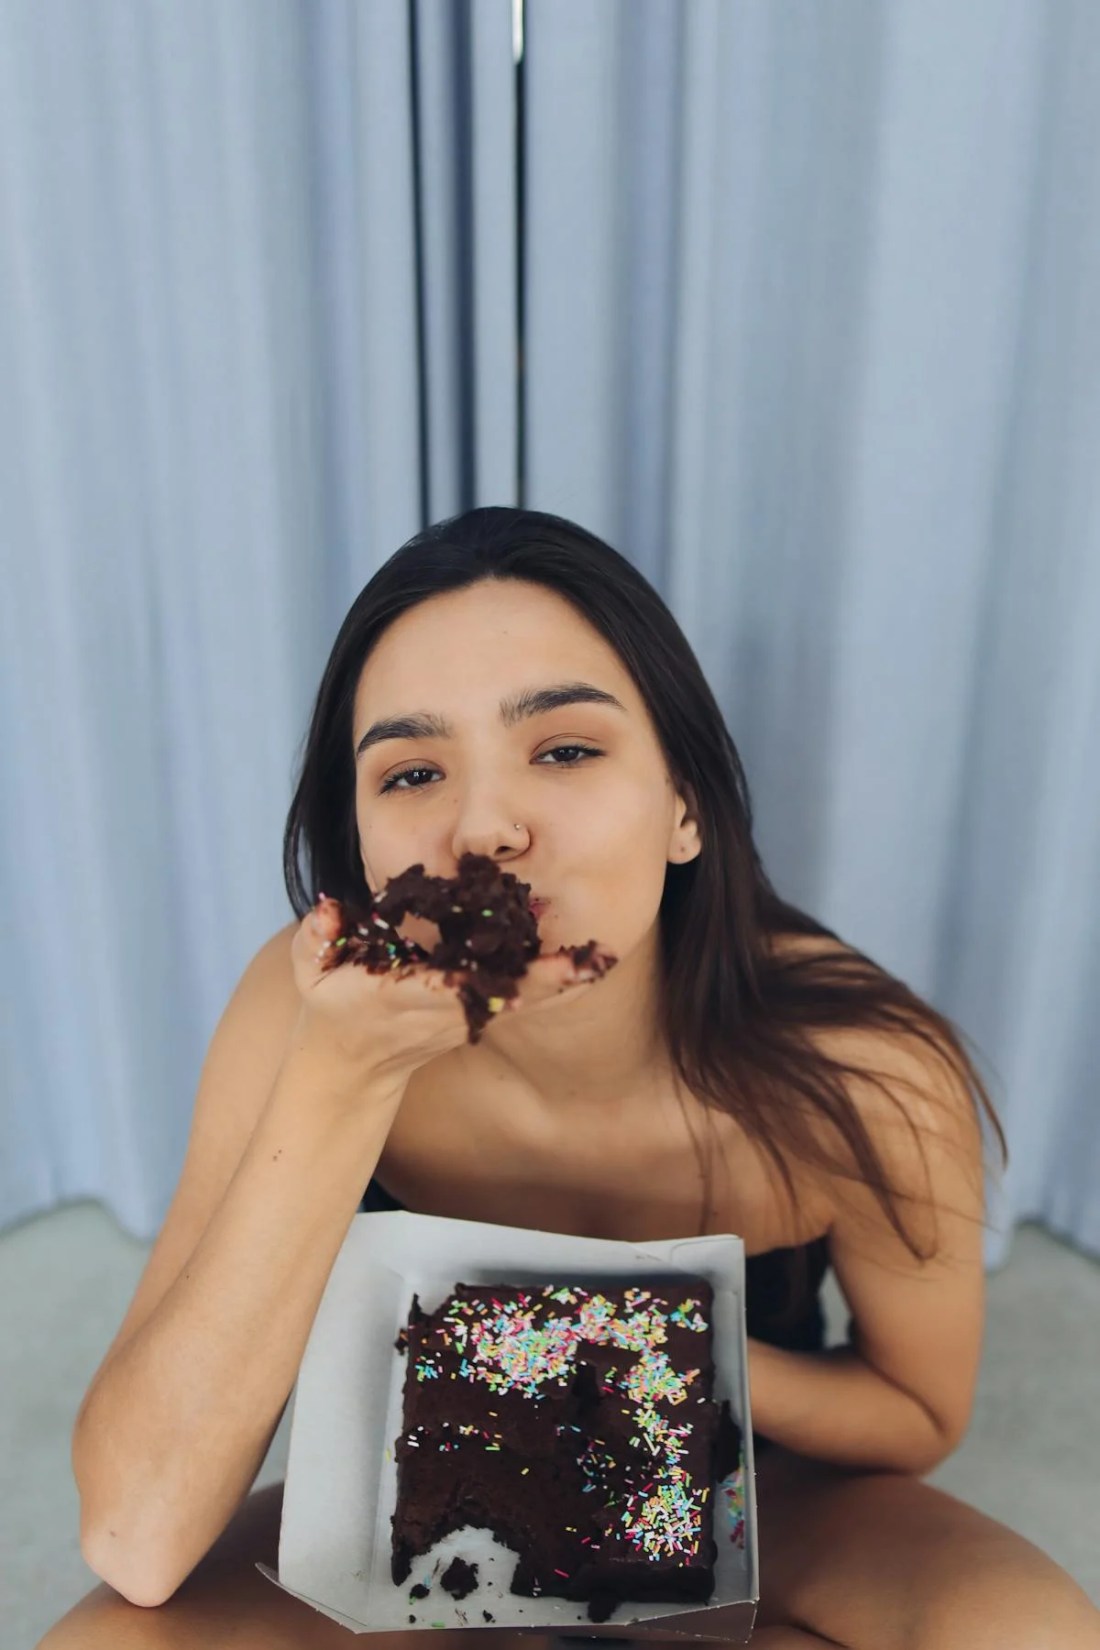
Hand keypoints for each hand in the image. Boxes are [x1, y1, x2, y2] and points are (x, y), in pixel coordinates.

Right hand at [290, 894, 614, 1086]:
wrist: (352, 1063)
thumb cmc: (331, 1005)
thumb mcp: (310, 971)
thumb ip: (316, 938)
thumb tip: (327, 910)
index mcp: (401, 996)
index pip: (440, 990)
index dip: (473, 985)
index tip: (510, 982)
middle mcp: (442, 1009)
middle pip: (499, 992)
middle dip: (543, 980)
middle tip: (589, 962)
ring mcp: (464, 1015)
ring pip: (520, 995)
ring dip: (561, 979)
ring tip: (602, 958)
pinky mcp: (477, 1012)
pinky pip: (523, 995)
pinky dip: (557, 982)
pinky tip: (591, 964)